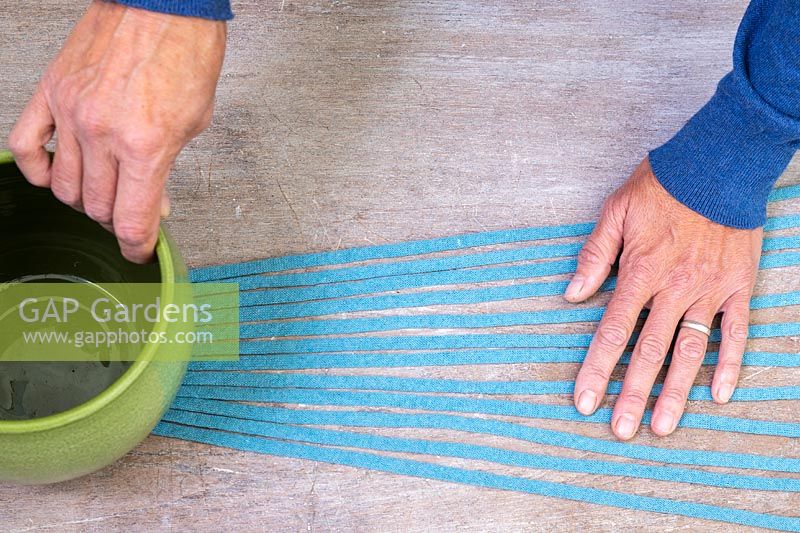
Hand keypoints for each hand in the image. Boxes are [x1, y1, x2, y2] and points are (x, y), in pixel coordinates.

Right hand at [8, 1, 225, 262]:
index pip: (131, 220)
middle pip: (97, 208)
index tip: (140, 251)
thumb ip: (168, 170)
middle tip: (130, 212)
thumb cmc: (185, 56)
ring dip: (85, 199)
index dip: (136, 246)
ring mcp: (71, 113)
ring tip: (105, 191)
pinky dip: (37, 170)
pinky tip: (55, 173)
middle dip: (116, 220)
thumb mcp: (194, 124)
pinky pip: (25, 146)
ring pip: (64, 186)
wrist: (163, 6)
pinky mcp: (51, 92)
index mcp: (145, 145)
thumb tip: (156, 204)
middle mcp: (102, 134)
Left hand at [566, 158, 762, 439]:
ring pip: (690, 350)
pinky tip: (718, 395)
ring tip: (661, 426)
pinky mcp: (738, 287)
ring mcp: (710, 290)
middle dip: (631, 394)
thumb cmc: (661, 186)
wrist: (719, 163)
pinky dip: (730, 363)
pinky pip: (736, 332)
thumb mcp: (615, 212)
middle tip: (620, 431)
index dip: (596, 369)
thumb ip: (593, 256)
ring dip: (675, 391)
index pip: (612, 331)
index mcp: (639, 272)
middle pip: (648, 352)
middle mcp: (674, 288)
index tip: (583, 400)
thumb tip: (570, 295)